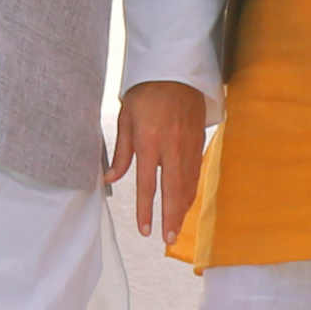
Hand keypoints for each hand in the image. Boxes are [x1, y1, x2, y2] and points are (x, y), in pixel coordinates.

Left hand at [110, 80, 208, 242]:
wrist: (176, 70)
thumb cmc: (146, 92)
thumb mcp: (126, 117)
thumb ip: (121, 151)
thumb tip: (111, 179)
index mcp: (149, 141)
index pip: (148, 185)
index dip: (146, 211)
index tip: (145, 230)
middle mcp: (172, 147)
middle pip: (172, 191)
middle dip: (171, 217)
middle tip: (168, 240)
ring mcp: (189, 146)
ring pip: (188, 184)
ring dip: (183, 209)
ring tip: (177, 228)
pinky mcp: (199, 142)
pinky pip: (196, 173)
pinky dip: (192, 191)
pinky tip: (187, 203)